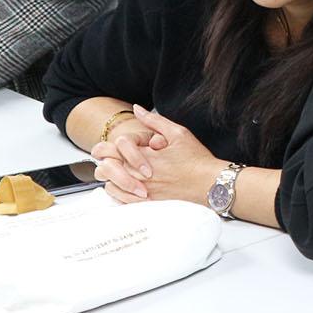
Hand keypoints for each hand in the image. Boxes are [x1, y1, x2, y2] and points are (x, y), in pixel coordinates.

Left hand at [98, 106, 222, 205]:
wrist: (210, 184)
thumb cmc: (197, 160)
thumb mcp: (178, 133)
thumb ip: (154, 121)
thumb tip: (137, 109)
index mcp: (144, 156)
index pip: (109, 150)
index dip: (103, 147)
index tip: (107, 148)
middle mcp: (139, 175)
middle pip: (105, 168)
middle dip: (105, 161)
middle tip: (110, 159)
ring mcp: (141, 191)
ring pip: (109, 185)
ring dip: (111, 177)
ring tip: (119, 172)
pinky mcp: (145, 203)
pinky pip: (120, 200)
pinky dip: (118, 192)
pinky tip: (126, 186)